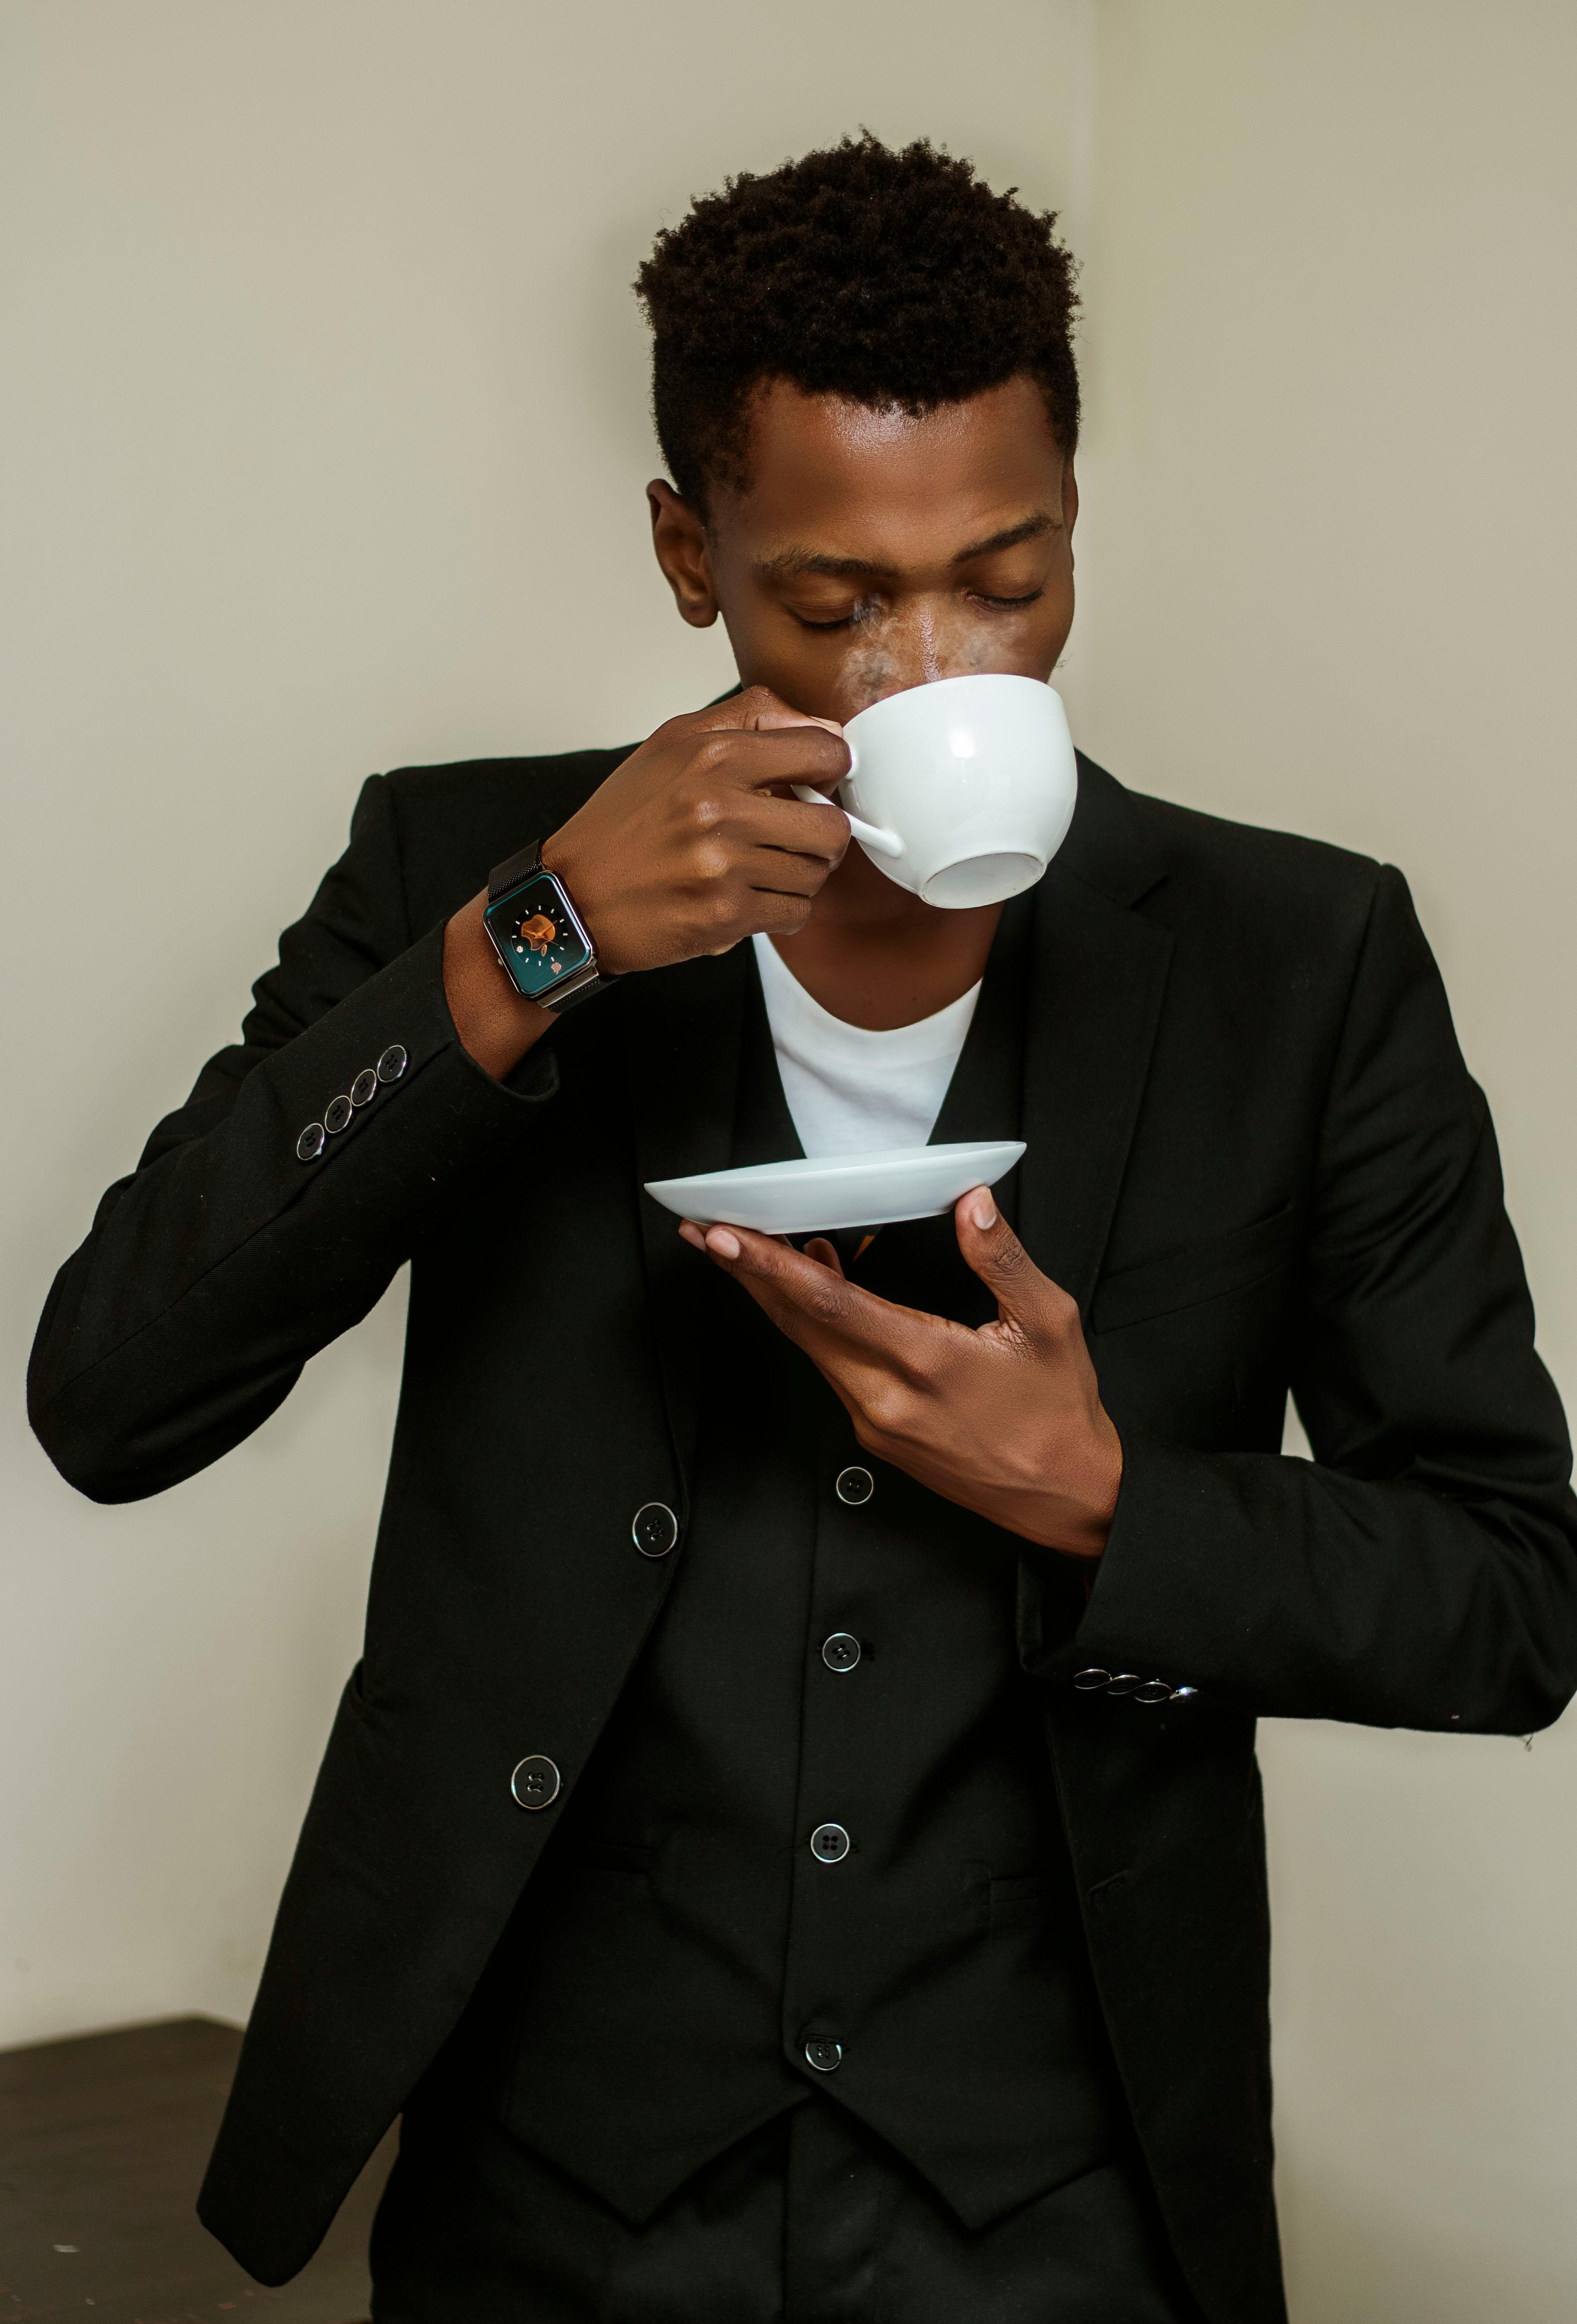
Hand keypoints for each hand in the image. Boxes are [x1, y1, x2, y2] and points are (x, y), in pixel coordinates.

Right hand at [543, 686, 850, 973]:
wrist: (572, 896)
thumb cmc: (623, 823)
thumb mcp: (672, 743)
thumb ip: (752, 718)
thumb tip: (828, 733)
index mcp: (713, 755)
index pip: (824, 751)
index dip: (830, 771)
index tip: (815, 785)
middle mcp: (720, 806)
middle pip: (832, 825)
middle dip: (822, 836)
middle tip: (796, 839)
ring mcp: (723, 865)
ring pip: (816, 874)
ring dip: (799, 877)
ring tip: (761, 870)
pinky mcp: (724, 916)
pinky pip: (795, 914)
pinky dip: (781, 911)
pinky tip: (749, 899)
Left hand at [680, 1189, 1121, 1557]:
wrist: (1069, 1499)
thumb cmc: (1060, 1413)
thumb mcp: (1047, 1322)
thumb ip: (1000, 1258)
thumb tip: (970, 1203)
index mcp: (926, 1363)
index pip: (828, 1303)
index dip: (769, 1266)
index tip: (724, 1236)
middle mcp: (886, 1398)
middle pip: (799, 1325)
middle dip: (748, 1274)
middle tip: (707, 1231)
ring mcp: (876, 1423)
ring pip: (811, 1348)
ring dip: (776, 1298)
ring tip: (747, 1251)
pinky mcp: (877, 1437)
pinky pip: (833, 1370)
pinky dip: (815, 1327)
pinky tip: (815, 1290)